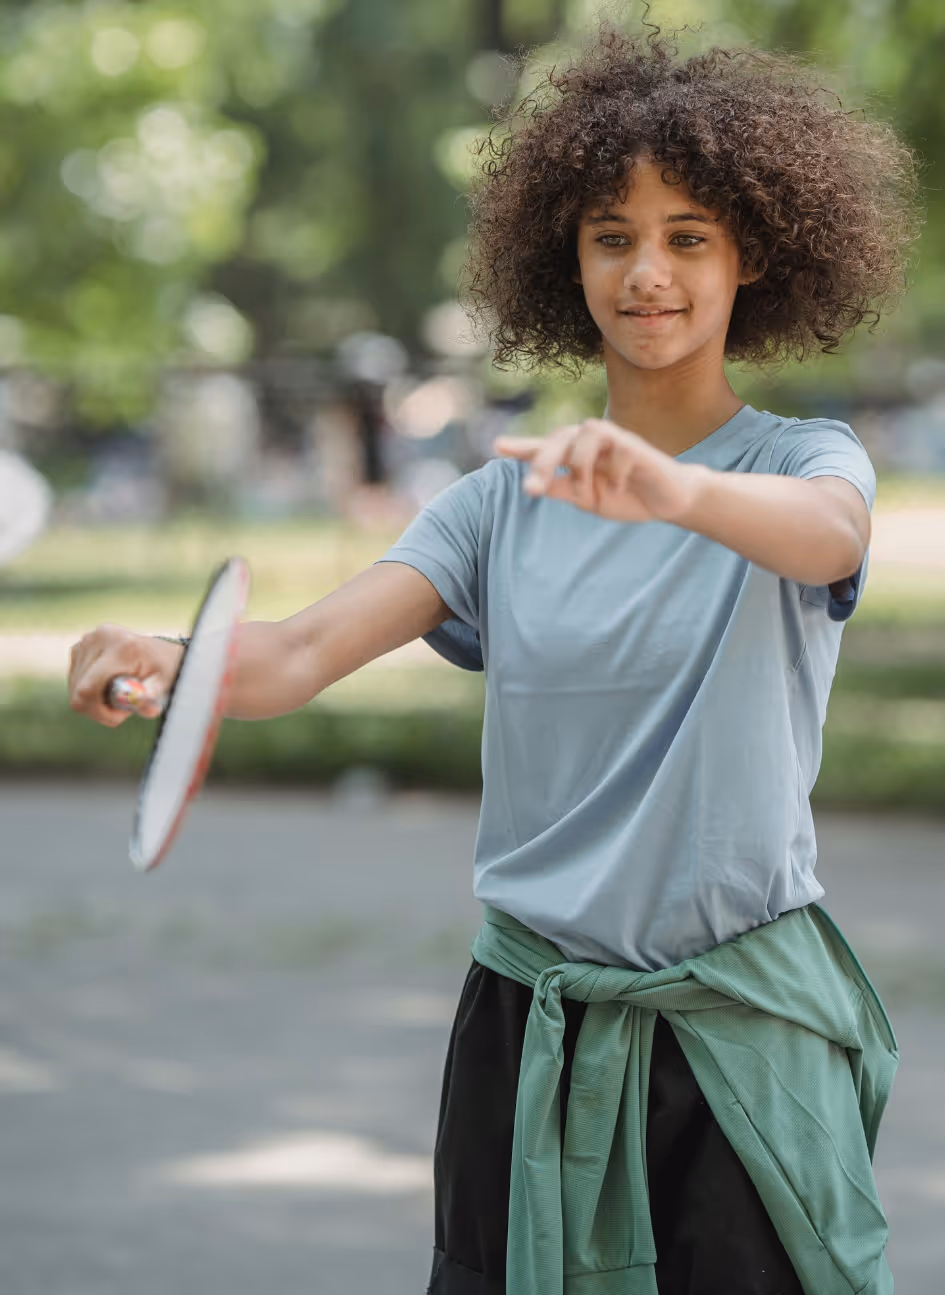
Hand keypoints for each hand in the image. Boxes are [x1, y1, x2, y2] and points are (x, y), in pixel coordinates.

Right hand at [68, 626, 182, 726]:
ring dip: (94, 702)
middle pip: (79, 692)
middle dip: (99, 709)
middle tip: (123, 709)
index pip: (89, 688)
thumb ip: (153, 697)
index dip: (98, 711)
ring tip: (118, 696)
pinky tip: (108, 686)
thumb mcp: (165, 682)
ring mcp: (84, 642)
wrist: (158, 650)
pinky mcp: (77, 649)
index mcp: (121, 646)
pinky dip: (90, 692)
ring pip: (74, 690)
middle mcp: (97, 639)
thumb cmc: (163, 667)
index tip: (119, 717)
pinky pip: (74, 682)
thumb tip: (149, 711)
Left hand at [494, 418, 703, 523]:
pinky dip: (616, 474)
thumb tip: (532, 484)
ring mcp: (616, 440)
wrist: (666, 500)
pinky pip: (619, 451)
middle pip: (561, 437)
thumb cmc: (625, 495)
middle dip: (544, 462)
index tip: (497, 446)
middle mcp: (593, 442)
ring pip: (586, 435)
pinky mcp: (637, 447)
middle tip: (533, 489)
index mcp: (577, 454)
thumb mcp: (587, 498)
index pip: (546, 447)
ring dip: (582, 468)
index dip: (522, 446)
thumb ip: (562, 489)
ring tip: (588, 494)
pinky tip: (621, 489)